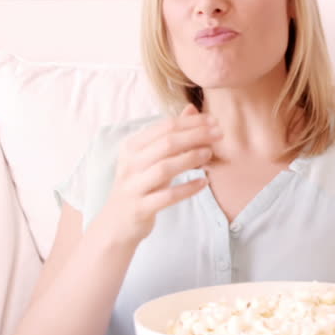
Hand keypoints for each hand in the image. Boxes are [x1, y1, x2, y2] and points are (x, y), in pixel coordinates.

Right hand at [95, 103, 219, 246]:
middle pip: (167, 143)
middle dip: (196, 135)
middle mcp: (130, 163)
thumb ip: (169, 135)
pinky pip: (167, 196)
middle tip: (219, 134)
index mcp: (131, 146)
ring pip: (165, 167)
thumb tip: (192, 109)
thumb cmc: (138, 186)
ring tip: (210, 154)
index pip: (165, 126)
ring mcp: (133, 186)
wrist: (115, 225)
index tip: (214, 121)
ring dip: (191, 158)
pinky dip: (187, 188)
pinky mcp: (140, 207)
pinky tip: (204, 182)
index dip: (192, 122)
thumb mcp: (149, 158)